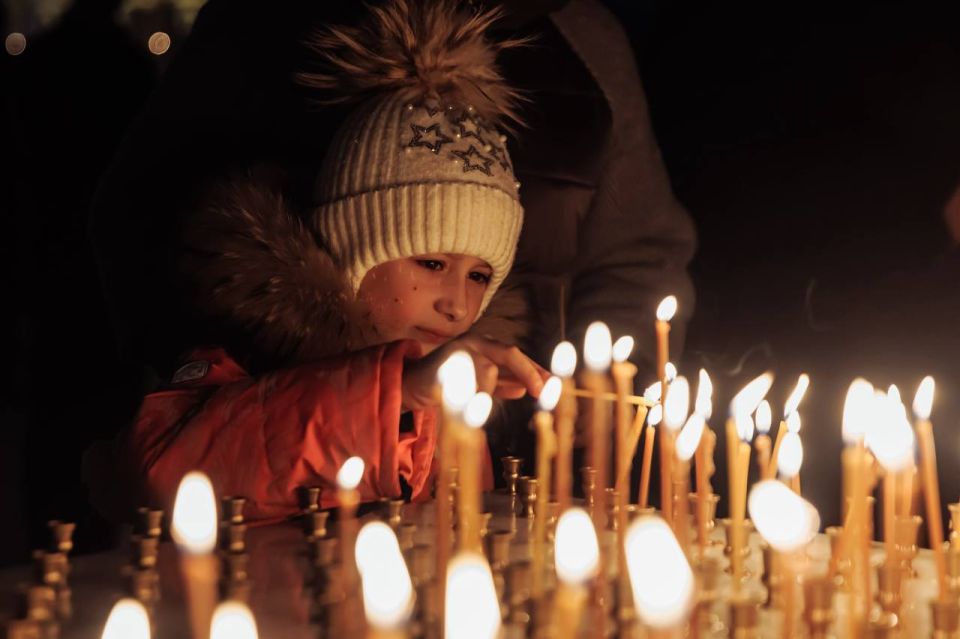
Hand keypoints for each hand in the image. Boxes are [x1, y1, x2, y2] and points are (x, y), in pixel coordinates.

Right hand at [402, 336, 549, 410]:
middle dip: (527, 373)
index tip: (551, 384)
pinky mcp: (444, 363)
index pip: (515, 355)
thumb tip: (524, 390)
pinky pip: (467, 382)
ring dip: (488, 393)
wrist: (412, 385)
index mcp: (484, 345)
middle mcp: (473, 342)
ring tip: (476, 405)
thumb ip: (501, 384)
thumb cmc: (448, 384)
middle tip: (540, 392)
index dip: (534, 369)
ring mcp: (458, 350)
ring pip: (487, 371)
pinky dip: (472, 397)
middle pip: (509, 353)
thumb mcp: (481, 384)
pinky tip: (468, 405)